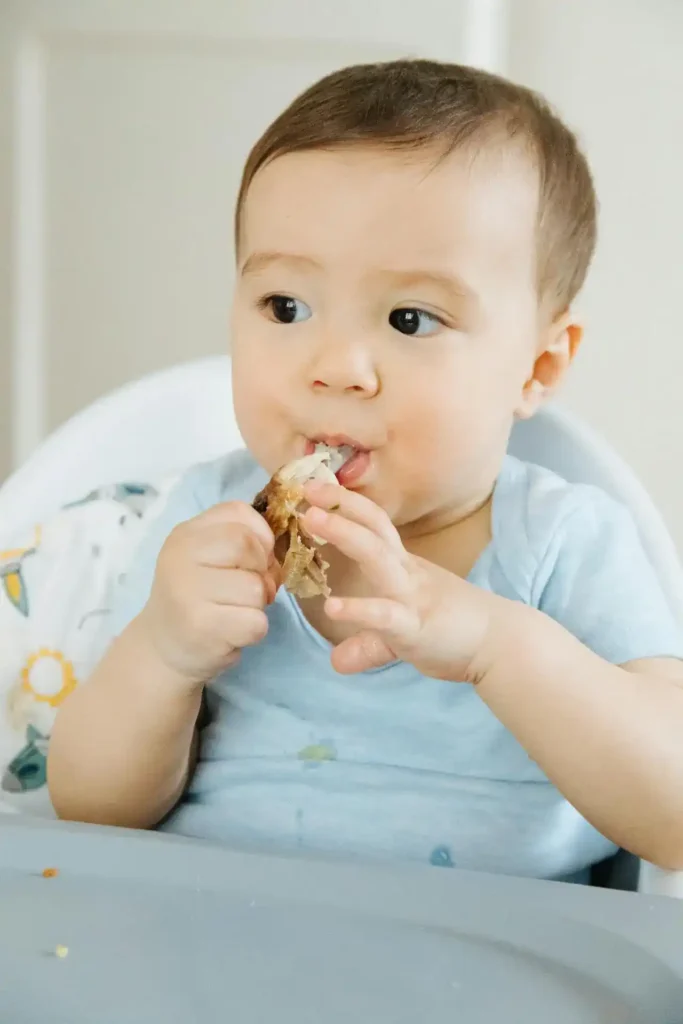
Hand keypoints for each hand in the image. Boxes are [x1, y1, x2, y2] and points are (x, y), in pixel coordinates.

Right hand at [141, 502, 278, 684]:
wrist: (162, 648)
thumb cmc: (196, 597)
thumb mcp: (207, 558)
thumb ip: (240, 541)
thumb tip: (276, 553)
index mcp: (186, 533)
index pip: (239, 512)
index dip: (259, 536)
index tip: (252, 560)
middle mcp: (181, 557)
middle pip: (248, 546)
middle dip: (261, 571)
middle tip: (247, 591)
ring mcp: (188, 592)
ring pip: (256, 587)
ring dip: (257, 605)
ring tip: (234, 612)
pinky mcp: (202, 627)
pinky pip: (256, 622)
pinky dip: (253, 630)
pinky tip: (231, 632)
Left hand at [302, 483, 502, 680]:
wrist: (502, 644)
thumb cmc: (455, 629)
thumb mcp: (403, 630)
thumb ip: (369, 640)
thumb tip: (338, 660)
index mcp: (404, 567)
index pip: (374, 524)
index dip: (346, 503)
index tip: (315, 487)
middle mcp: (406, 573)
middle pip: (373, 527)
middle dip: (340, 505)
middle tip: (306, 489)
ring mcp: (411, 597)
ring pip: (376, 556)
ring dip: (343, 533)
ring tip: (311, 520)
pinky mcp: (415, 628)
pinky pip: (385, 615)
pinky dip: (359, 609)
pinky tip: (333, 607)